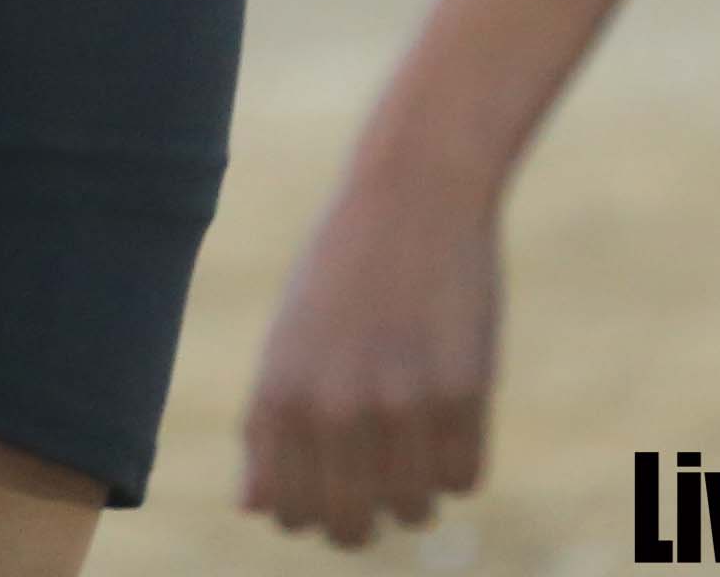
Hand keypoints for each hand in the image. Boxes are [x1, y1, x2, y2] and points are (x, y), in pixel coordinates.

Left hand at [239, 161, 503, 549]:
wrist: (414, 190)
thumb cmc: (344, 268)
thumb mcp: (288, 340)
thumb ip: (268, 428)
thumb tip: (256, 509)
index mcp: (279, 396)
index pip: (289, 515)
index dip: (313, 510)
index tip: (333, 484)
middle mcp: (332, 408)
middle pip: (350, 529)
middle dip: (366, 516)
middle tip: (380, 480)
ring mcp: (400, 403)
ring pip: (414, 511)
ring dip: (418, 490)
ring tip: (416, 438)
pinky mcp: (462, 392)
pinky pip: (463, 478)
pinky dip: (458, 461)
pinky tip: (450, 415)